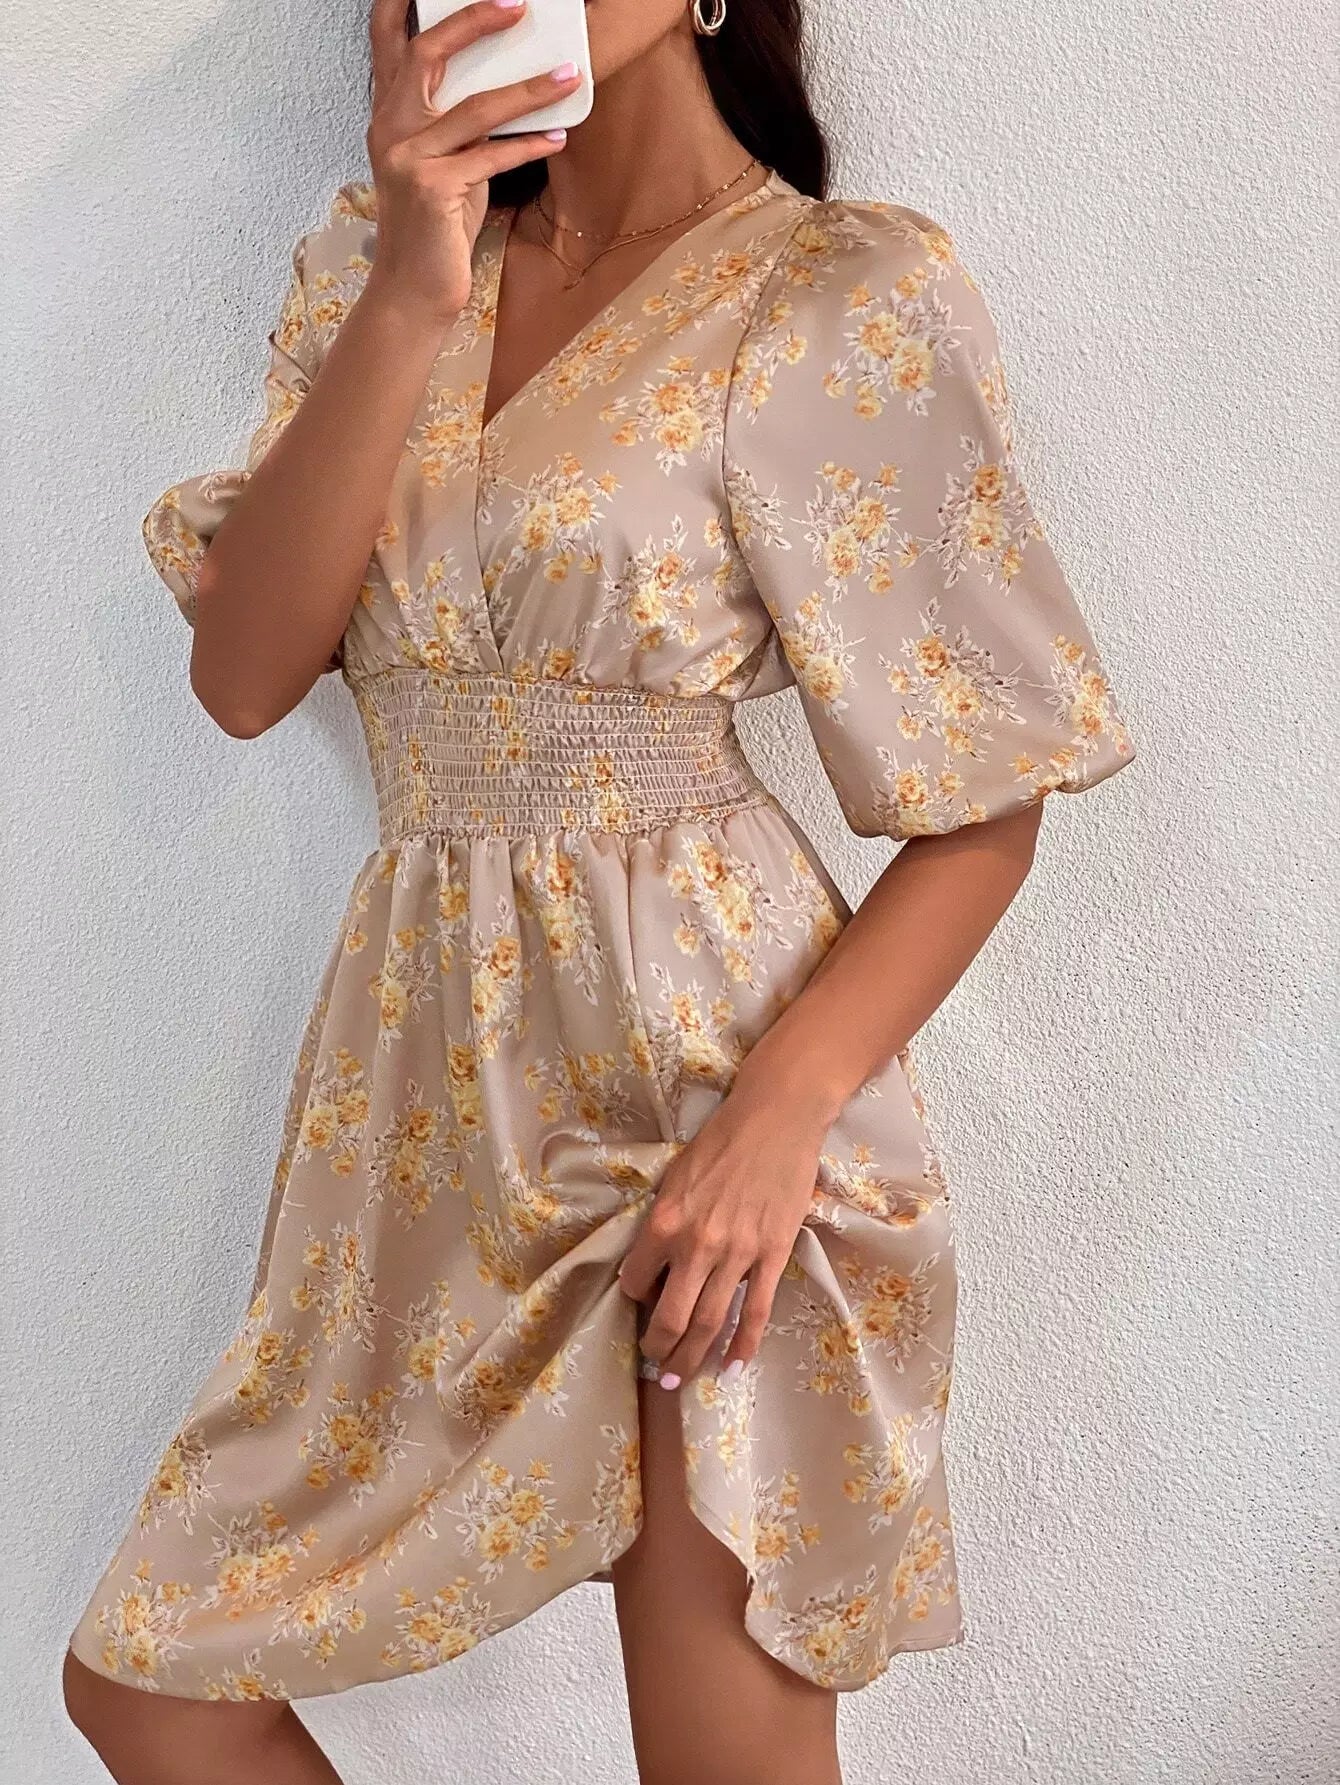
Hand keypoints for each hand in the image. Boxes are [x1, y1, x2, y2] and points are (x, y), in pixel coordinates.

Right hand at [365, 0, 580, 321]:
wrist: (414, 290)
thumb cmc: (435, 227)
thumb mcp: (442, 164)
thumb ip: (457, 124)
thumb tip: (504, 87)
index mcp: (387, 116)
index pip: (390, 43)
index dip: (405, 5)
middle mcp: (389, 129)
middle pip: (426, 53)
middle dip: (474, 21)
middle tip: (519, 5)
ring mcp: (408, 158)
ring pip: (475, 107)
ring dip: (528, 89)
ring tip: (569, 75)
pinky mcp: (432, 189)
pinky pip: (491, 156)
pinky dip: (528, 146)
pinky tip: (556, 136)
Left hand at [619, 1066, 837, 1386]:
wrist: (776, 1118)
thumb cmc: (721, 1140)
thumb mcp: (676, 1177)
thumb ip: (665, 1221)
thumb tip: (656, 1262)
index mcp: (664, 1222)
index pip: (637, 1281)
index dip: (635, 1298)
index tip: (640, 1306)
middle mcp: (697, 1245)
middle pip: (671, 1318)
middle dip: (658, 1349)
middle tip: (655, 1365)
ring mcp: (737, 1254)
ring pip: (709, 1323)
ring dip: (692, 1357)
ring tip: (680, 1378)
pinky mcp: (772, 1254)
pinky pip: (755, 1311)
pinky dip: (742, 1344)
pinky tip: (733, 1366)